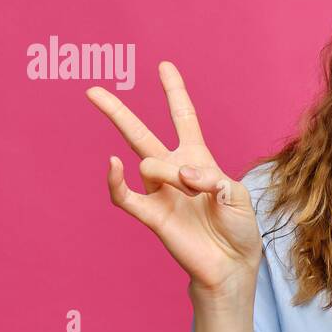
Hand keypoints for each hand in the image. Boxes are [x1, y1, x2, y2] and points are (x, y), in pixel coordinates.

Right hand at [86, 61, 262, 300]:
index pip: (183, 118)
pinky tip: (114, 165)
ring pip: (147, 162)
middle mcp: (174, 171)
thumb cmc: (239, 230)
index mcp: (199, 160)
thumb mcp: (237, 197)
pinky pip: (124, 196)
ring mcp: (159, 192)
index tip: (163, 66)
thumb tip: (180, 175)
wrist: (231, 265)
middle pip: (140, 133)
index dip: (174, 92)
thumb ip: (212, 180)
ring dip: (168, 171)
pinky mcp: (151, 215)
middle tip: (92, 91)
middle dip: (118, 112)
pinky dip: (115, 180)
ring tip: (192, 191)